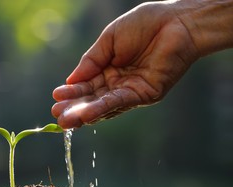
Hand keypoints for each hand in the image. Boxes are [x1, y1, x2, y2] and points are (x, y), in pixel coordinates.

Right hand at [52, 1, 199, 128]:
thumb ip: (91, 60)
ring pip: (104, 105)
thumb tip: (70, 80)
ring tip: (66, 120)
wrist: (176, 21)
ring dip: (85, 114)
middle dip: (75, 108)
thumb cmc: (144, 24)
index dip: (72, 92)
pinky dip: (103, 109)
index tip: (56, 97)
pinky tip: (86, 114)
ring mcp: (132, 91)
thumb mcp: (109, 39)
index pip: (87, 85)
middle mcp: (119, 83)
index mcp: (109, 69)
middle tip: (57, 116)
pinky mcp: (145, 95)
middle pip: (93, 99)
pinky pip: (120, 103)